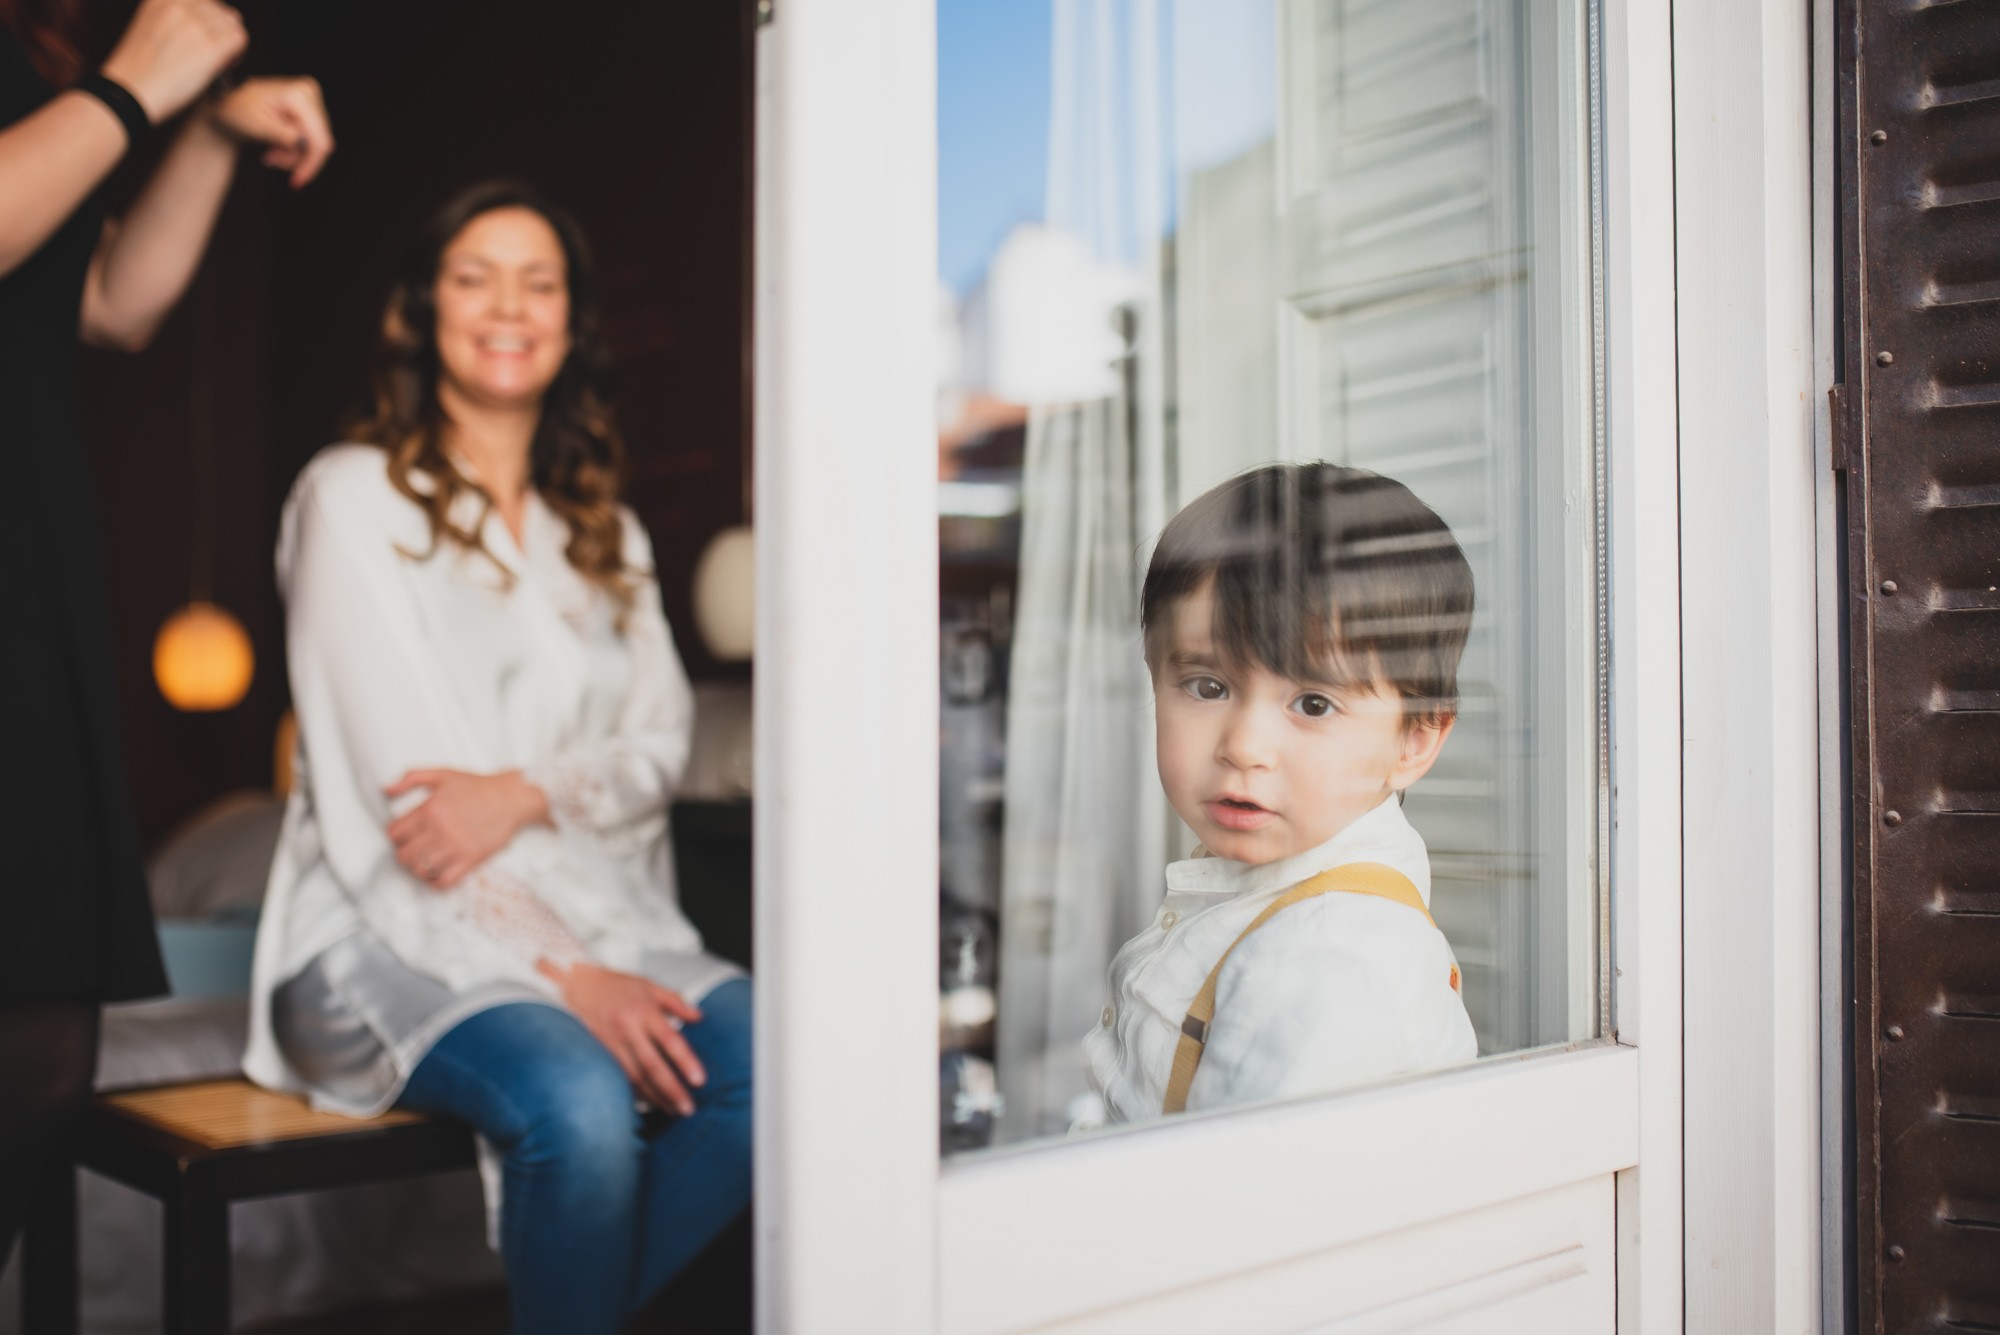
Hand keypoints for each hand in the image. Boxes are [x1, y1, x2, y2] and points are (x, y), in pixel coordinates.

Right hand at [100, 0, 247, 124]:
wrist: (130, 93)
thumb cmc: (139, 70)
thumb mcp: (150, 26)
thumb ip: (176, 18)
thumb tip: (211, 19)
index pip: (205, 1)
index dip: (210, 20)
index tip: (205, 38)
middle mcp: (179, 4)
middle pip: (221, 10)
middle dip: (221, 32)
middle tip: (213, 54)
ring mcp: (195, 24)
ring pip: (232, 23)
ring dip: (230, 42)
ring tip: (217, 61)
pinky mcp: (209, 45)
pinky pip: (239, 38)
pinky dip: (237, 53)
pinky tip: (223, 67)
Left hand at [206, 77, 333, 188]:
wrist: (227, 99)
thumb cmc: (236, 107)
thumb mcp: (258, 125)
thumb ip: (284, 136)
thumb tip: (305, 147)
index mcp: (299, 96)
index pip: (319, 139)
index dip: (311, 164)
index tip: (298, 181)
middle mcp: (309, 94)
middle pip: (318, 142)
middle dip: (296, 158)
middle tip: (272, 160)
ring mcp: (310, 100)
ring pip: (314, 142)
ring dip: (292, 154)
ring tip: (270, 153)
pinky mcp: (307, 108)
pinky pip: (309, 137)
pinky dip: (293, 147)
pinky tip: (276, 146)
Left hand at [385, 768, 548, 888]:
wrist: (510, 798)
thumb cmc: (476, 786)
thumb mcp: (442, 774)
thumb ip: (411, 777)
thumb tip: (385, 791)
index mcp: (430, 809)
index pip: (395, 834)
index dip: (395, 835)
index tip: (405, 834)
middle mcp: (440, 830)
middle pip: (403, 855)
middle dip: (404, 853)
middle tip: (413, 848)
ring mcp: (456, 847)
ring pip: (420, 870)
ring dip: (417, 867)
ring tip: (424, 860)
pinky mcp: (471, 860)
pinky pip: (444, 882)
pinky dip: (434, 883)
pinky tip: (436, 874)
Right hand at [542, 961, 706, 1114]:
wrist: (577, 984)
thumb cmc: (618, 985)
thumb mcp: (649, 986)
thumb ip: (676, 1002)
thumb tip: (699, 1017)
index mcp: (644, 1011)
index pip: (669, 1040)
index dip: (685, 1061)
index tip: (699, 1081)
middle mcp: (628, 1029)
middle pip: (652, 1065)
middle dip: (671, 1089)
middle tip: (688, 1109)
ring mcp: (611, 1043)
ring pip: (634, 1076)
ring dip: (654, 1096)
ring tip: (672, 1110)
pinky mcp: (600, 1052)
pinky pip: (619, 1077)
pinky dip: (634, 1092)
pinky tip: (649, 1103)